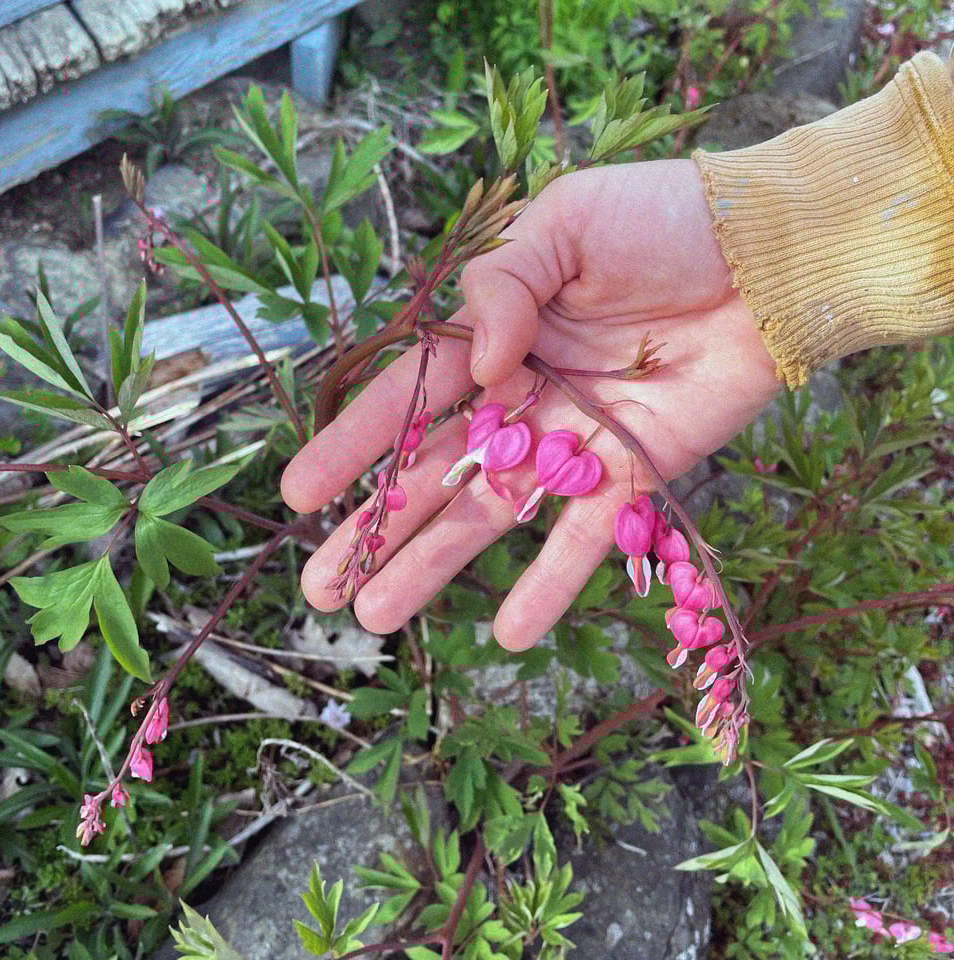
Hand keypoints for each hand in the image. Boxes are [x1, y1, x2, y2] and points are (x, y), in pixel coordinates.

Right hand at [281, 160, 779, 649]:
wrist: (770, 253)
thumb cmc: (663, 221)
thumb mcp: (564, 222)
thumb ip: (502, 284)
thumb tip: (479, 365)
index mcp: (496, 336)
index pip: (407, 399)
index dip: (354, 447)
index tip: (300, 495)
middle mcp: (523, 399)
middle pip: (434, 474)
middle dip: (377, 528)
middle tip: (321, 586)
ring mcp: (574, 444)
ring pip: (491, 516)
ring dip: (435, 567)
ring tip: (379, 615)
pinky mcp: (634, 474)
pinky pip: (587, 539)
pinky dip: (550, 586)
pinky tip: (507, 633)